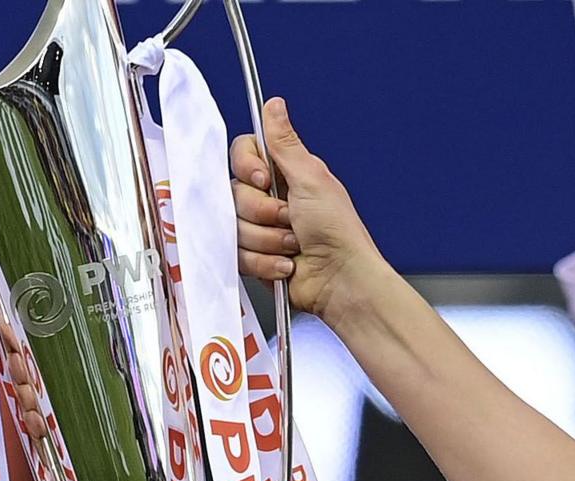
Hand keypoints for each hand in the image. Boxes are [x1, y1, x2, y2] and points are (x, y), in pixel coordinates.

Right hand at [230, 99, 381, 319]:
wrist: (340, 280)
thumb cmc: (337, 231)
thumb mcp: (311, 177)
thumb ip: (284, 142)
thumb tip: (274, 105)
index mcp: (283, 174)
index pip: (241, 155)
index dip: (247, 168)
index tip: (265, 178)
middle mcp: (270, 199)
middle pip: (234, 193)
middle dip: (263, 211)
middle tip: (291, 218)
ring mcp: (261, 230)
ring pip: (234, 226)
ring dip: (268, 239)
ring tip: (294, 244)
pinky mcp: (255, 258)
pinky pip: (238, 255)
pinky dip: (265, 262)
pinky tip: (288, 264)